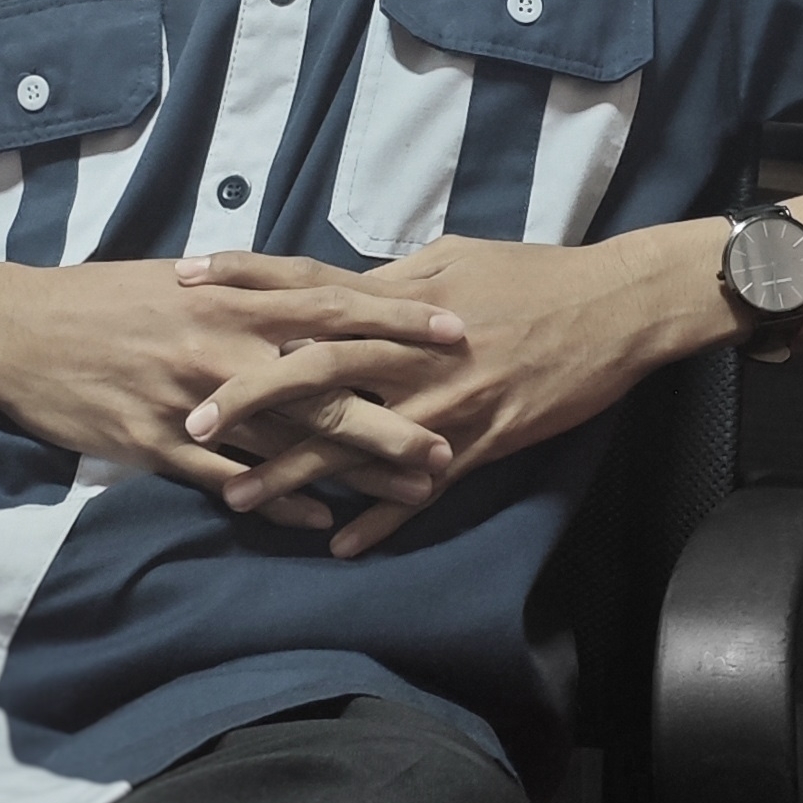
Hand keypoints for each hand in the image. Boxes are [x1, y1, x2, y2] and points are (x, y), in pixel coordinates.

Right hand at [0, 256, 464, 526]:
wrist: (21, 328)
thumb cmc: (113, 298)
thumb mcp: (190, 278)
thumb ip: (255, 292)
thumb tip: (318, 295)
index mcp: (237, 296)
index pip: (338, 306)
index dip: (400, 322)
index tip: (459, 334)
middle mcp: (223, 344)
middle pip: (327, 383)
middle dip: (395, 413)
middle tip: (452, 437)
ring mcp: (191, 398)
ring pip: (287, 439)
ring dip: (354, 469)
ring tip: (411, 491)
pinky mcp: (155, 443)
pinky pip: (227, 478)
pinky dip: (276, 499)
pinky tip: (320, 520)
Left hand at [178, 227, 723, 553]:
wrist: (613, 309)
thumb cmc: (534, 274)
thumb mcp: (457, 257)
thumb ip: (394, 277)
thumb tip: (342, 287)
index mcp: (405, 294)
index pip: (312, 282)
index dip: (249, 280)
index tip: (189, 279)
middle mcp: (417, 348)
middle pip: (319, 368)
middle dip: (253, 394)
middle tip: (194, 420)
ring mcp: (448, 400)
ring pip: (358, 441)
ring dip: (296, 472)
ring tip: (238, 497)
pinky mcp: (481, 442)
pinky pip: (420, 490)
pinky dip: (379, 521)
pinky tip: (337, 546)